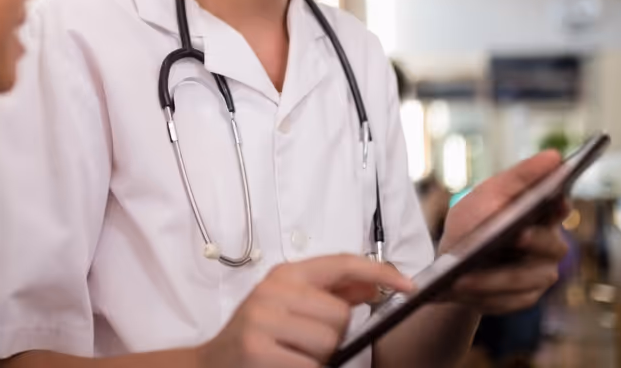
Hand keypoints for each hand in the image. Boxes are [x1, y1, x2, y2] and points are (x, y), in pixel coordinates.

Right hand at [196, 254, 413, 367]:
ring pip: (329, 342)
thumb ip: (330, 294)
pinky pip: (312, 366)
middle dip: (334, 337)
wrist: (212, 365)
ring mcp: (263, 320)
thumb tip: (374, 285)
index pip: (340, 262)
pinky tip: (285, 367)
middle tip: (305, 346)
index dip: (379, 271)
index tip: (409, 285)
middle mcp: (273, 291)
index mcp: (284, 275)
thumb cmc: (257, 337)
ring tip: (294, 357)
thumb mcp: (289, 307)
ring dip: (320, 359)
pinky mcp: (258, 350)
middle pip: (340, 314)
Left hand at [438, 151, 568, 314]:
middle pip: (552, 245)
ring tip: (462, 277)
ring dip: (493, 278)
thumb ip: (517, 178)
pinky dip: (484, 294)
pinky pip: (510, 299)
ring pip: (527, 278)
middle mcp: (548, 246)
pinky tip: (462, 289)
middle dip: (533, 241)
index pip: (560, 206)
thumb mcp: (485, 196)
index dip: (561, 204)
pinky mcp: (524, 298)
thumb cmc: (472, 224)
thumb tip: (554, 156)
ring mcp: (539, 274)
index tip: (557, 199)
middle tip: (517, 235)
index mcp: (541, 215)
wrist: (450, 268)